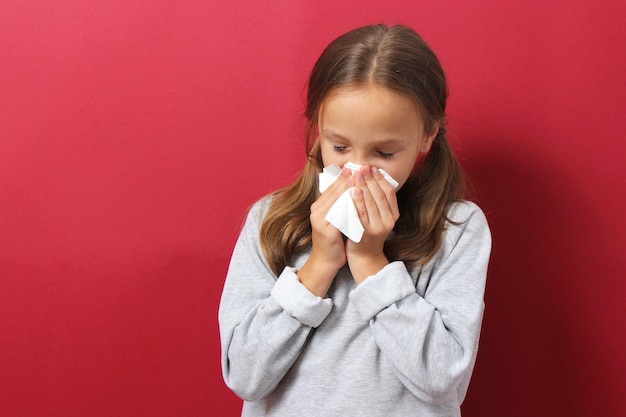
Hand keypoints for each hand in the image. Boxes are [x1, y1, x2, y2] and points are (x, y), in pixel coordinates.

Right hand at [297, 168, 352, 295]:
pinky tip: (359, 200)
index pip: (333, 187)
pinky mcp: (326, 230)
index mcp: (319, 206)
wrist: (325, 260)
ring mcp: (320, 220)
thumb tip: (352, 187)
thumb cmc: (333, 239)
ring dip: (349, 189)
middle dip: (348, 179)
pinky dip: (349, 206)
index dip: (345, 177)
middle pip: (334, 191)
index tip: (356, 167)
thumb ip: (340, 204)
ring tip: (361, 180)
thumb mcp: (335, 219)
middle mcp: (317, 211)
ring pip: (337, 200)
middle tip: (361, 169)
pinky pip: (340, 214)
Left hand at [346, 166, 399, 282]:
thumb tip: (370, 178)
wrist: (364, 256)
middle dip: (370, 178)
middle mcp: (388, 220)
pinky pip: (361, 212)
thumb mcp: (377, 217)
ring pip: (371, 201)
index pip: (389, 192)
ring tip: (356, 173)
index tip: (372, 168)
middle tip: (362, 166)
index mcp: (393, 214)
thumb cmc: (367, 233)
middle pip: (379, 194)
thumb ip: (376, 202)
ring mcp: (378, 227)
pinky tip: (353, 190)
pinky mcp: (366, 232)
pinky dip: (357, 200)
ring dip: (363, 185)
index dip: (381, 178)